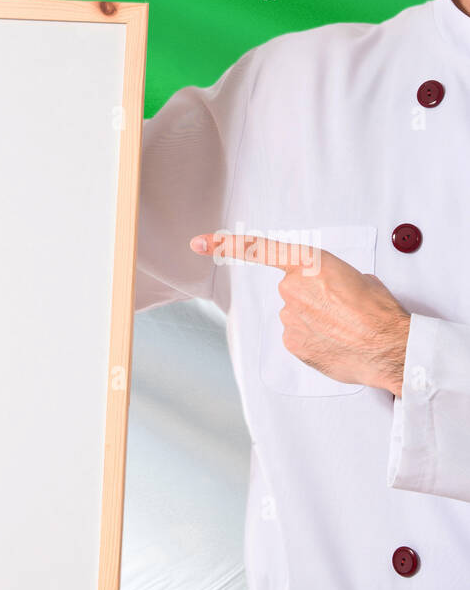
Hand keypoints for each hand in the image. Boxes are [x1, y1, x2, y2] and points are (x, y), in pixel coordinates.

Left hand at [190, 231, 411, 396]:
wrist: (389, 346)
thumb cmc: (379, 311)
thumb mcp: (358, 277)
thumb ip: (330, 276)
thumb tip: (327, 288)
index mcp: (310, 264)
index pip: (258, 250)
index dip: (226, 245)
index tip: (200, 243)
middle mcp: (292, 288)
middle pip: (292, 289)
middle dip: (313, 297)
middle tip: (341, 308)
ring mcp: (288, 317)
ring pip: (296, 314)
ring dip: (315, 319)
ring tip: (344, 327)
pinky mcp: (290, 343)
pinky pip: (298, 335)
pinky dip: (313, 338)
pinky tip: (335, 342)